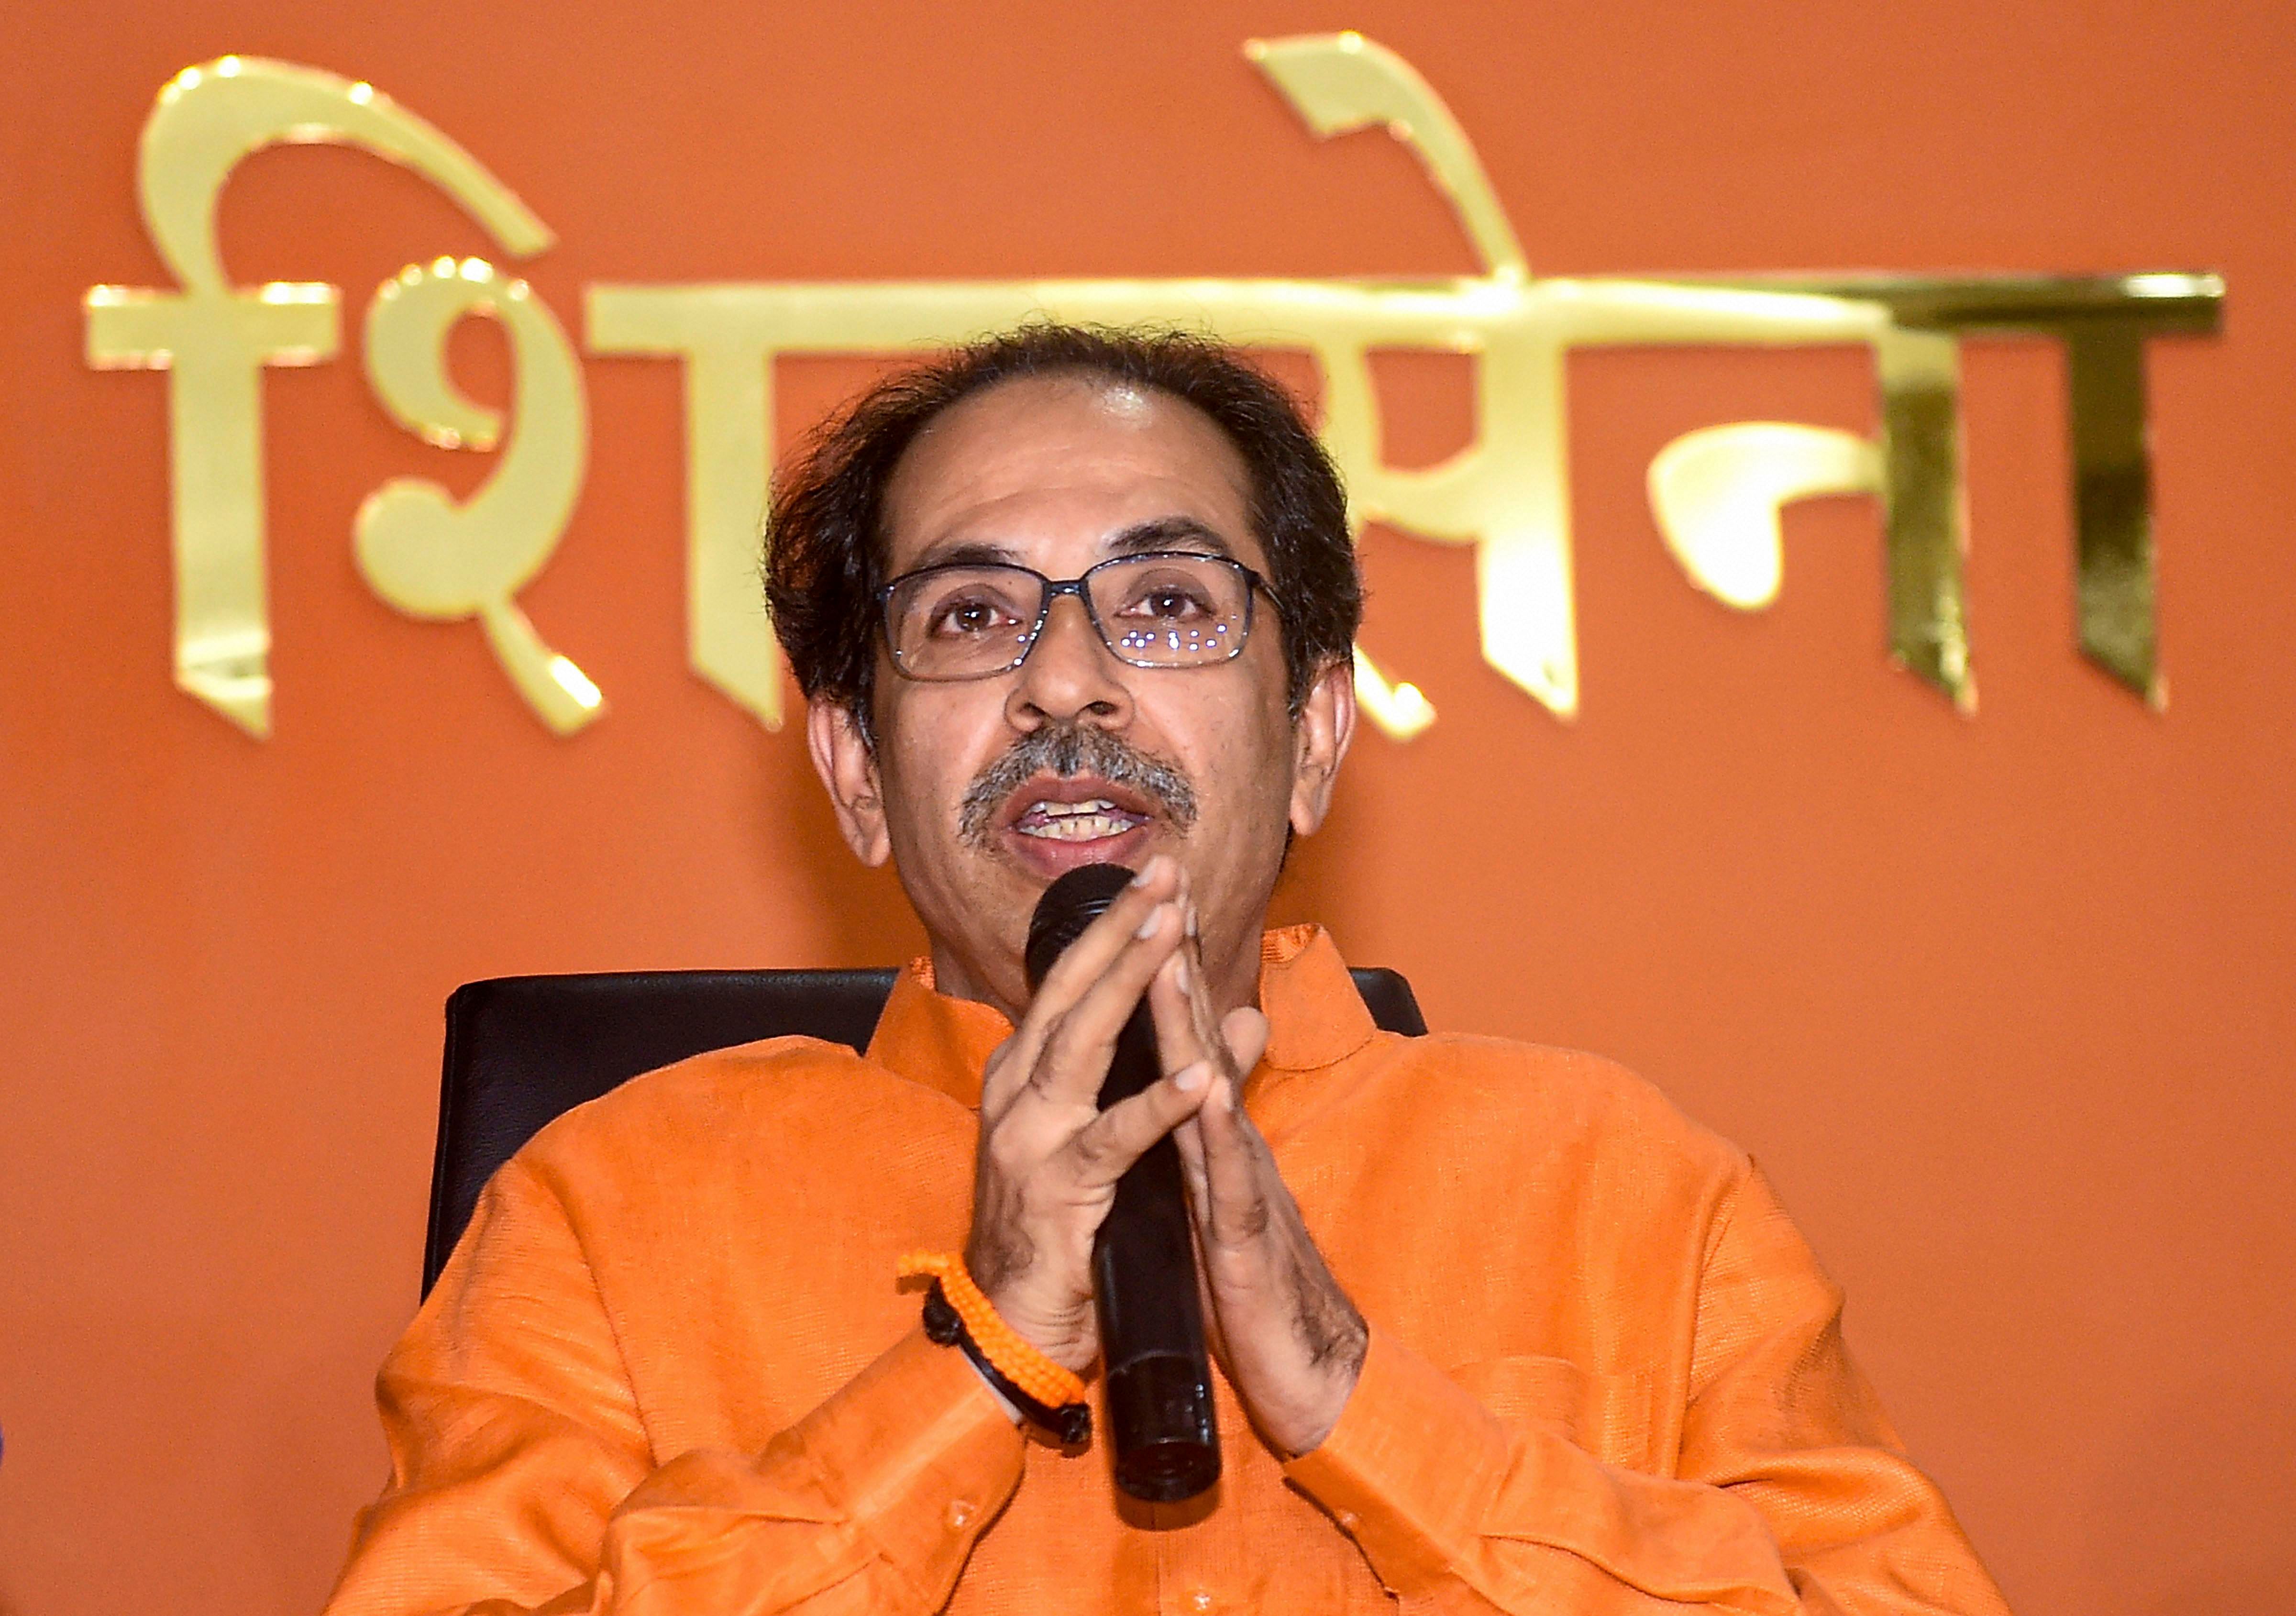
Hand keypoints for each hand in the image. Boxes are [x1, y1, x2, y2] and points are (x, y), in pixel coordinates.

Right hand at [964, 856, 1210, 1372]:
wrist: (1014, 1320)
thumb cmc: (1064, 1221)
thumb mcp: (1115, 1133)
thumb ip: (1176, 1069)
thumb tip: (1240, 1020)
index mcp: (1027, 1073)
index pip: (1071, 980)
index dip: (1115, 925)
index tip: (1157, 872)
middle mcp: (1017, 1091)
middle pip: (1071, 991)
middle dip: (1120, 928)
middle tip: (1164, 871)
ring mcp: (1030, 1136)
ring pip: (1083, 1043)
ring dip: (1129, 983)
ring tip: (1172, 935)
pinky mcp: (1058, 1189)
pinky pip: (1114, 1138)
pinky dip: (1158, 1103)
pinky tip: (1195, 1073)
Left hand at [1148, 911, 1368, 1456]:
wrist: (1307, 1365)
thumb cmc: (1255, 1280)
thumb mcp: (1225, 1193)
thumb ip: (1213, 1133)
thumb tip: (1204, 1077)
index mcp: (1210, 1136)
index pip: (1183, 1039)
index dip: (1163, 969)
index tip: (1145, 901)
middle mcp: (1228, 1143)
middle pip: (1200, 1040)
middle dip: (1178, 962)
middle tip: (1165, 886)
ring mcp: (1241, 1183)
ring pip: (1212, 1093)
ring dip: (1194, 1024)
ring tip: (1169, 960)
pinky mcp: (1246, 1237)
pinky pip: (1231, 1178)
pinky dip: (1220, 1132)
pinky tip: (1211, 1089)